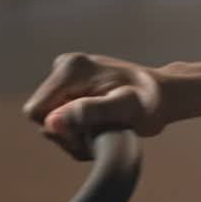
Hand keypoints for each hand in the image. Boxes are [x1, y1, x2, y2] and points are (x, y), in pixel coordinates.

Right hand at [24, 53, 165, 160]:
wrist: (163, 95)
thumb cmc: (150, 103)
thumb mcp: (125, 109)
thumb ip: (89, 113)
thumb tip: (51, 123)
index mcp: (72, 68)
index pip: (37, 112)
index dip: (59, 130)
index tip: (89, 132)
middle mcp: (65, 66)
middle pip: (43, 117)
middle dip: (68, 134)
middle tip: (101, 135)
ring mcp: (67, 75)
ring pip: (51, 119)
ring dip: (74, 134)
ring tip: (104, 131)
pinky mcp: (71, 85)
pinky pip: (60, 116)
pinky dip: (77, 129)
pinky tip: (99, 127)